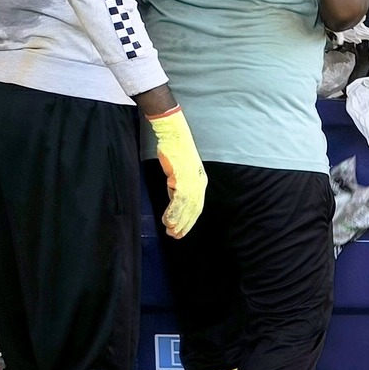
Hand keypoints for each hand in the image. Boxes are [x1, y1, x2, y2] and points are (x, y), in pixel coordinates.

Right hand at [148, 110, 206, 237]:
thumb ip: (177, 187)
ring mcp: (192, 180)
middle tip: (176, 236)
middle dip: (185, 224)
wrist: (173, 133)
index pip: (197, 206)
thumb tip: (173, 203)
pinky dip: (174, 211)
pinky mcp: (182, 177)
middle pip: (194, 209)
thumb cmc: (175, 150)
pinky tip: (168, 220)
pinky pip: (179, 199)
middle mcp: (199, 183)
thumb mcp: (178, 172)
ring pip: (187, 207)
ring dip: (178, 221)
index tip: (182, 230)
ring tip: (170, 231)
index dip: (190, 220)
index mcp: (200, 182)